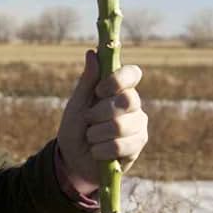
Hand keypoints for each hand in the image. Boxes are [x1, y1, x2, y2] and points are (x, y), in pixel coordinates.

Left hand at [56, 49, 147, 192]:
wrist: (73, 160)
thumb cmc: (76, 128)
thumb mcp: (76, 104)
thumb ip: (87, 81)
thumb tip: (92, 52)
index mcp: (120, 89)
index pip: (133, 73)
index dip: (117, 80)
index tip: (99, 91)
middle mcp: (134, 105)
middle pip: (127, 100)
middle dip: (99, 113)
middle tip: (89, 120)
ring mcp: (138, 125)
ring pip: (120, 126)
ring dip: (96, 134)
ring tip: (91, 138)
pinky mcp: (137, 146)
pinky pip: (119, 146)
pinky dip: (100, 150)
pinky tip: (97, 152)